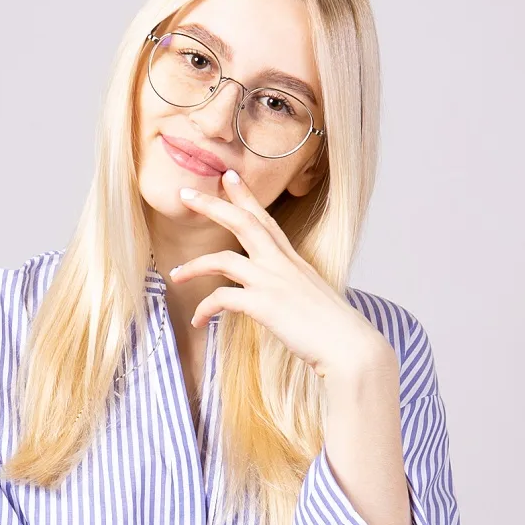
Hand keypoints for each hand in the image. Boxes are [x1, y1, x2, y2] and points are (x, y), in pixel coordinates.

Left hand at [169, 169, 395, 381]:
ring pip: (223, 259)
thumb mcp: (312, 298)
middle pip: (243, 222)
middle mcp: (282, 264)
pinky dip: (205, 309)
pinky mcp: (264, 304)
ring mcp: (273, 282)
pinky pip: (222, 298)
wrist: (349, 347)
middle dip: (212, 205)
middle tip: (186, 192)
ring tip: (175, 275)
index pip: (266, 220)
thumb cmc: (334, 329)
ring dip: (194, 266)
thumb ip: (292, 290)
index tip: (229, 177)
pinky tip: (198, 322)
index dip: (245, 197)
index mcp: (293, 261)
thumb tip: (280, 296)